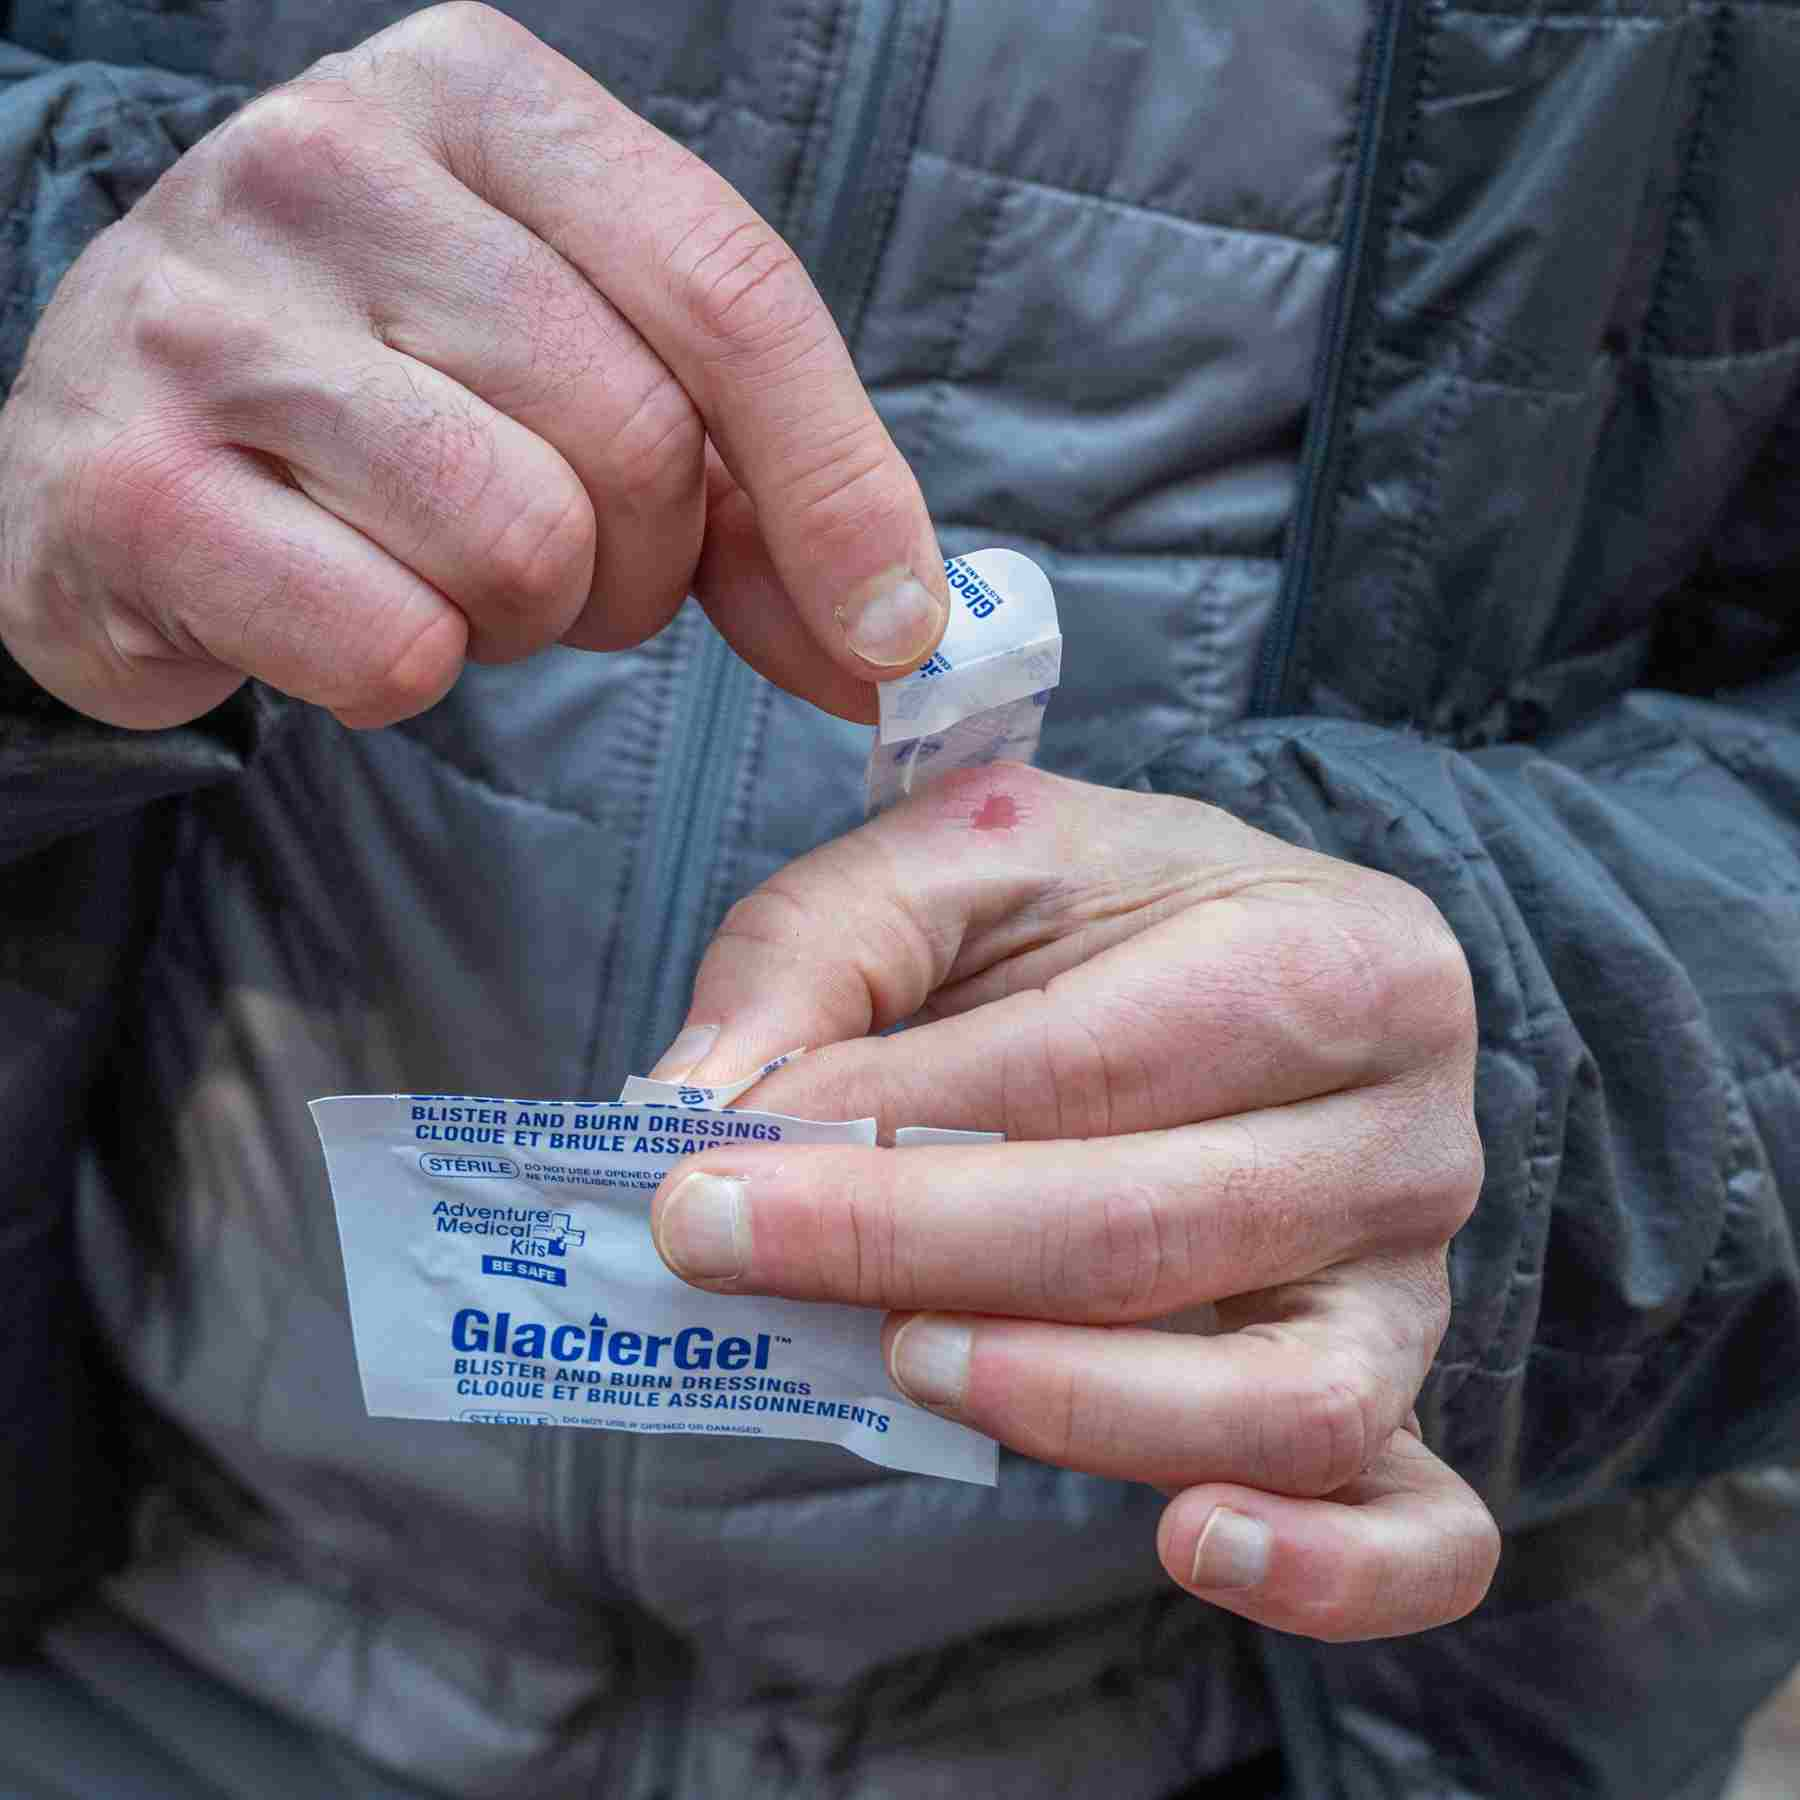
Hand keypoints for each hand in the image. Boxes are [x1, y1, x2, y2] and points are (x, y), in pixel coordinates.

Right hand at [0, 3, 945, 729]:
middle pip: (637, 437)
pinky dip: (402, 672)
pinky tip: (337, 607)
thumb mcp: (585, 376)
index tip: (893, 630)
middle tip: (564, 561)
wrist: (118, 449)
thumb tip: (897, 639)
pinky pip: (392, 644)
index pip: (732, 289)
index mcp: (477, 96)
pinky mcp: (131, 484)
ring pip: (519, 543)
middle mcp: (328, 161)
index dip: (839, 485)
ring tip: (437, 567)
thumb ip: (754, 487)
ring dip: (522, 617)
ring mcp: (209, 315)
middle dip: (641, 562)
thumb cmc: (390, 404)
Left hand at [648, 764, 1499, 1641]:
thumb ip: (825, 947)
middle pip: (1153, 1232)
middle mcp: (1406, 1132)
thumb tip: (692, 1103)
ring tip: (900, 1361)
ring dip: (1063, 1401)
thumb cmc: (1107, 908)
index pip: (1092, 1065)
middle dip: (906, 1249)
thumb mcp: (966, 854)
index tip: (708, 1164)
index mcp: (1336, 953)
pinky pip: (1413, 1527)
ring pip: (1273, 1399)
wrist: (1244, 956)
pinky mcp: (1391, 1400)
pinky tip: (1188, 1546)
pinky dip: (1319, 1569)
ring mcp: (1412, 1285)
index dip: (887, 1124)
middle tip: (724, 1250)